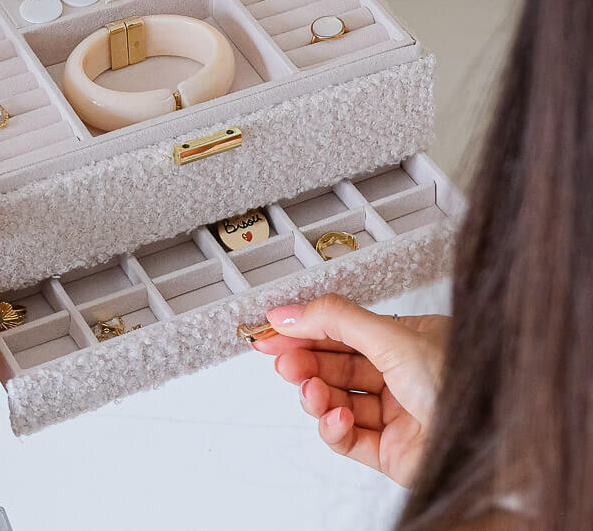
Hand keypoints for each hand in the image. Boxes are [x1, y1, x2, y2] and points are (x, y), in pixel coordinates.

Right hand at [252, 294, 447, 486]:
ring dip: (316, 394)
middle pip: (337, 364)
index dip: (308, 326)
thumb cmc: (461, 386)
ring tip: (309, 389)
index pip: (346, 328)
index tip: (274, 326)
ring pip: (338, 400)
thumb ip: (337, 319)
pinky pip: (349, 438)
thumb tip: (292, 310)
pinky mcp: (391, 453)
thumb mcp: (393, 337)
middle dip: (306, 360)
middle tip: (281, 358)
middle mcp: (402, 376)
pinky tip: (333, 416)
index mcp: (409, 340)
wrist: (488, 444)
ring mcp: (396, 415)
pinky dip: (334, 428)